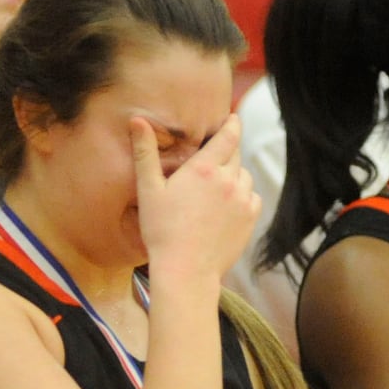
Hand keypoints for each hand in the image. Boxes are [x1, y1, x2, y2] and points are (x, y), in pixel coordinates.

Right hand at [132, 114, 257, 279]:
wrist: (186, 271)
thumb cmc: (161, 231)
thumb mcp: (148, 190)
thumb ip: (145, 152)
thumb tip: (137, 119)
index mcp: (204, 168)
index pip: (228, 135)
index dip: (232, 123)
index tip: (232, 117)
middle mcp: (229, 179)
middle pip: (236, 154)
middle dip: (228, 150)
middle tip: (215, 155)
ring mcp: (243, 199)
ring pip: (244, 176)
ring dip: (234, 175)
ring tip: (216, 187)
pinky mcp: (250, 218)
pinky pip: (252, 197)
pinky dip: (242, 196)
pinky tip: (225, 207)